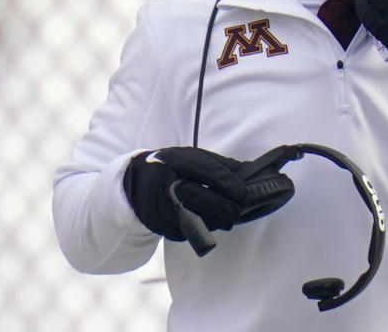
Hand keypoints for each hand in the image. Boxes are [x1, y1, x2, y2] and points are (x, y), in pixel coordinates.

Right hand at [122, 147, 246, 240]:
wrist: (137, 182)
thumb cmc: (173, 167)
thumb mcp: (193, 157)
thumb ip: (221, 165)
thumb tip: (250, 172)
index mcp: (178, 161)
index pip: (208, 171)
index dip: (228, 183)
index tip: (242, 192)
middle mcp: (166, 183)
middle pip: (201, 198)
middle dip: (225, 206)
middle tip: (238, 209)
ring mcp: (160, 206)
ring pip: (195, 219)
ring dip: (217, 221)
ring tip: (228, 217)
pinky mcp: (159, 225)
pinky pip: (186, 231)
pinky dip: (201, 229)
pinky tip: (210, 222)